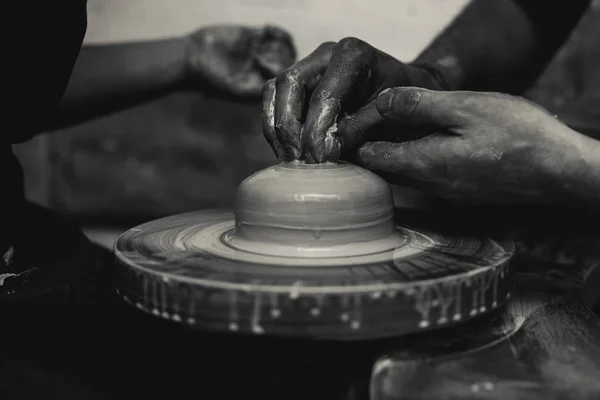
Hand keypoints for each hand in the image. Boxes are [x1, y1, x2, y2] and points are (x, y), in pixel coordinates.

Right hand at [185, 25, 295, 98]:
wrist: (192, 58)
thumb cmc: (210, 79)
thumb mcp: (233, 89)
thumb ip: (254, 90)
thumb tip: (276, 88)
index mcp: (262, 85)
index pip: (284, 79)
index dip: (278, 68)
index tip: (258, 61)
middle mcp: (264, 70)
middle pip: (287, 62)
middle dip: (280, 55)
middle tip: (259, 50)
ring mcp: (261, 53)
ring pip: (284, 48)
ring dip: (280, 42)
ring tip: (266, 38)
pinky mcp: (254, 37)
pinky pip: (275, 34)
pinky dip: (277, 31)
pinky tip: (267, 29)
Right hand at [261, 38, 449, 161]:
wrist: (404, 97)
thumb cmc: (401, 107)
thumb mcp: (389, 117)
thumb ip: (359, 129)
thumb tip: (327, 149)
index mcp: (352, 55)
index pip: (322, 95)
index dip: (315, 131)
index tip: (318, 159)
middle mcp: (325, 54)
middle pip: (289, 84)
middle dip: (289, 127)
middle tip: (298, 159)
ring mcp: (308, 66)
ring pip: (274, 91)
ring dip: (276, 128)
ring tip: (289, 158)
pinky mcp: (298, 83)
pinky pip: (273, 101)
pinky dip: (274, 127)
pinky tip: (286, 151)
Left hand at [353, 88, 599, 204]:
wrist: (561, 170)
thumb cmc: (518, 136)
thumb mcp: (465, 108)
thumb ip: (418, 106)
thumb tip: (381, 102)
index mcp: (423, 164)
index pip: (369, 157)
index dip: (354, 137)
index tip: (349, 120)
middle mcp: (428, 186)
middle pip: (381, 169)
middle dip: (367, 147)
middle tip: (362, 123)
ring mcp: (444, 193)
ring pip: (402, 174)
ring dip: (391, 153)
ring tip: (389, 127)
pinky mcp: (460, 192)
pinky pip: (423, 177)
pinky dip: (413, 159)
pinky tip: (425, 140)